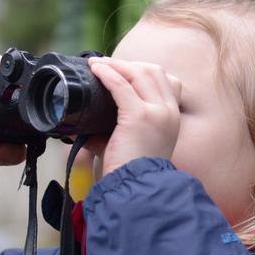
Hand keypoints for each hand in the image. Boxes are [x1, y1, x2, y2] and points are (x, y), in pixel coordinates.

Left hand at [84, 57, 180, 176]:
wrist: (137, 190)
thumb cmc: (131, 173)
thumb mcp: (130, 145)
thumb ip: (112, 131)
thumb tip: (82, 126)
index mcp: (173, 118)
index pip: (168, 80)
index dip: (143, 71)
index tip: (122, 72)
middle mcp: (169, 112)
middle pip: (154, 70)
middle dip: (129, 64)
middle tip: (107, 66)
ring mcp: (157, 112)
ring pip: (139, 72)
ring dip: (117, 64)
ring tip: (98, 65)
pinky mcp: (139, 116)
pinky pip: (121, 85)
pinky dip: (107, 74)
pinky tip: (95, 70)